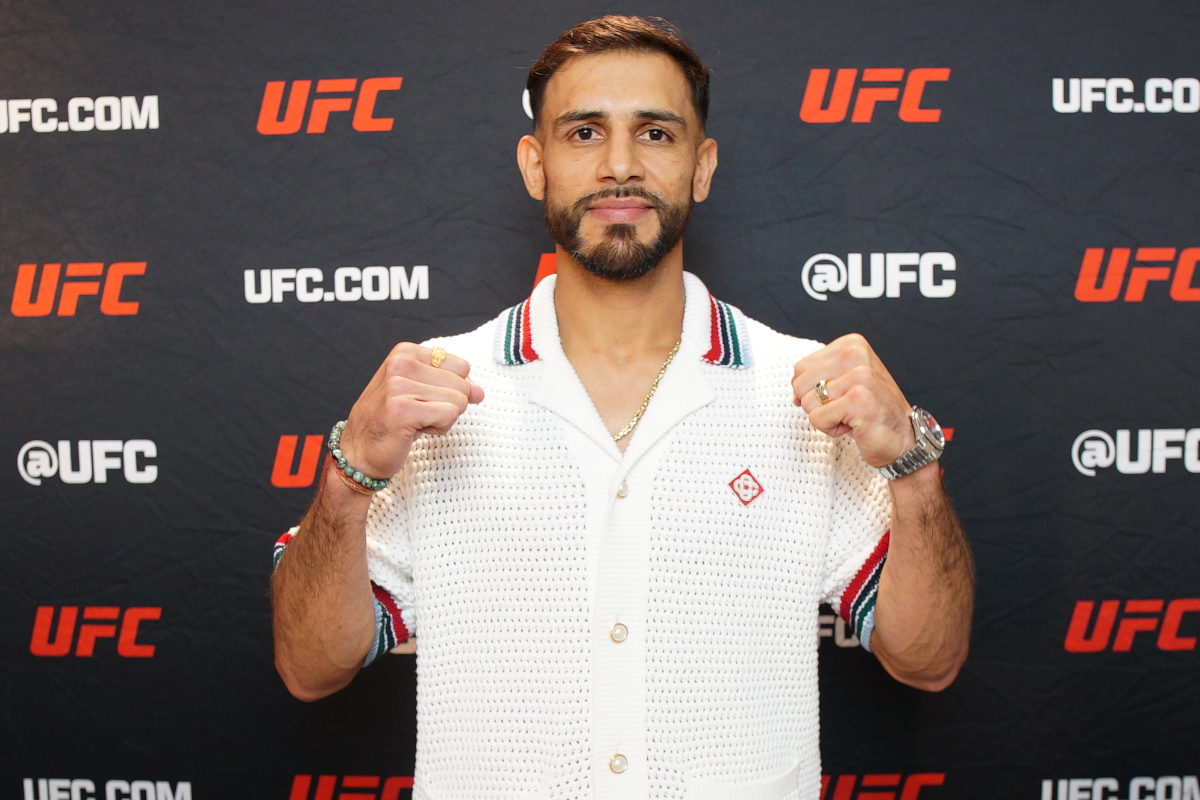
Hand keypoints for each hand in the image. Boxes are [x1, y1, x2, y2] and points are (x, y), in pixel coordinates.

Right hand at [338, 343, 483, 479]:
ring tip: (415, 423)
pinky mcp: (403, 409)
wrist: (358, 452)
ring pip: (459, 402)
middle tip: (417, 415)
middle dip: (447, 406)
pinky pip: (450, 416)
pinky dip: (438, 429)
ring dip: (442, 420)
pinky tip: (414, 431)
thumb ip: (452, 385)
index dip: (451, 390)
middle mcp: (401, 363)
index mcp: (405, 352)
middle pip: (463, 385)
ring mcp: (399, 385)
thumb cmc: (391, 421)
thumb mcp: (421, 391)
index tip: (423, 400)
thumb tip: (480, 392)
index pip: (462, 367)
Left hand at [792, 333, 914, 467]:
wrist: (902, 439)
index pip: (800, 369)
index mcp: (852, 344)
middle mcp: (856, 354)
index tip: (840, 397)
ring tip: (851, 417)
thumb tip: (794, 394)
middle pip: (800, 384)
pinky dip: (831, 429)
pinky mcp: (859, 400)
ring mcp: (860, 376)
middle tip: (845, 409)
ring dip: (826, 418)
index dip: (812, 391)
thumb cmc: (868, 412)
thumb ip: (817, 379)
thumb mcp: (843, 384)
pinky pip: (817, 419)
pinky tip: (854, 426)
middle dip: (817, 405)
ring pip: (807, 403)